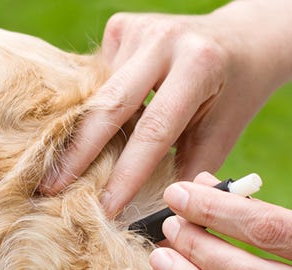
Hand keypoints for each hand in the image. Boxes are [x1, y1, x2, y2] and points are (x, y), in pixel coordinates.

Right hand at [40, 7, 287, 215]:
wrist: (241, 41)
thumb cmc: (233, 96)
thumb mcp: (222, 134)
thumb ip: (188, 172)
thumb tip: (153, 220)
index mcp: (198, 65)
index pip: (154, 129)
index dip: (127, 173)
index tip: (105, 208)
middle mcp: (164, 40)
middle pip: (110, 105)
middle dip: (79, 153)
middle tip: (50, 190)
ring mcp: (139, 28)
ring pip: (99, 93)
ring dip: (84, 133)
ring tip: (60, 171)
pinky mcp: (121, 26)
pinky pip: (98, 79)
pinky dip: (96, 108)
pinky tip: (95, 128)